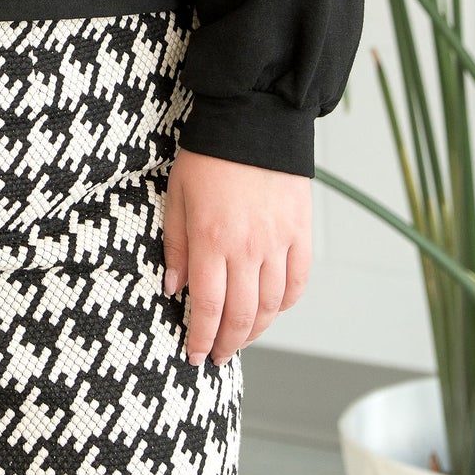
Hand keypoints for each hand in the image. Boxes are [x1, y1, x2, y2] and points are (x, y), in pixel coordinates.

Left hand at [160, 146, 311, 364]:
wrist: (254, 118)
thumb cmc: (208, 154)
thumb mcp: (177, 195)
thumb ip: (176, 244)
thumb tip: (174, 288)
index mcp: (211, 240)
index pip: (207, 307)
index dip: (200, 338)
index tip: (194, 354)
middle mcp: (247, 248)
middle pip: (242, 316)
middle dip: (227, 344)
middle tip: (216, 356)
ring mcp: (278, 243)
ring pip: (272, 306)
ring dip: (257, 330)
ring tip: (242, 338)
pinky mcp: (301, 232)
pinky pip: (297, 282)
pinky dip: (286, 303)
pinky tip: (273, 309)